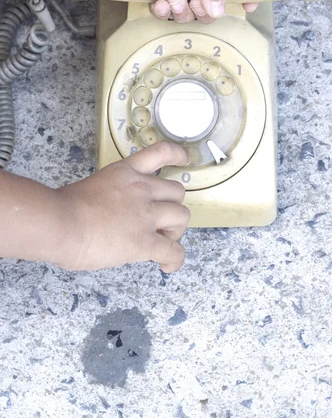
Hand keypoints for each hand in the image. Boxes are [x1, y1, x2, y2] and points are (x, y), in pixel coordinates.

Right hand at [56, 142, 189, 271]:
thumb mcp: (91, 187)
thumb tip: (111, 215)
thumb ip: (110, 195)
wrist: (60, 222)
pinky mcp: (145, 241)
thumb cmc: (63, 209)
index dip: (177, 155)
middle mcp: (142, 189)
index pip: (160, 153)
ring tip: (162, 242)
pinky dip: (175, 259)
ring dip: (175, 230)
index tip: (185, 159)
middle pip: (177, 192)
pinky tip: (166, 265)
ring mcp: (146, 215)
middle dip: (172, 207)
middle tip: (159, 223)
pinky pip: (174, 251)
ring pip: (182, 217)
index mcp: (126, 173)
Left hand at [115, 0, 257, 22]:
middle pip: (213, 0)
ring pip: (189, 8)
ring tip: (171, 0)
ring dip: (182, 11)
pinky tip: (158, 4)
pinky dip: (164, 11)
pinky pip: (167, 9)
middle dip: (203, 9)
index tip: (247, 7)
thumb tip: (219, 11)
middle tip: (193, 4)